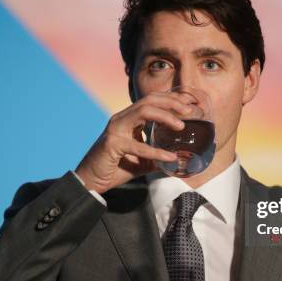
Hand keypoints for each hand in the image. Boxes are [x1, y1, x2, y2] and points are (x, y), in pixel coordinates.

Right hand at [75, 92, 192, 193]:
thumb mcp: (142, 161)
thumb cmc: (116, 168)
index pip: (152, 100)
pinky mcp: (112, 144)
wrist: (91, 181)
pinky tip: (169, 157)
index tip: (189, 104)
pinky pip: (138, 145)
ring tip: (181, 125)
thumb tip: (178, 160)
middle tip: (189, 110)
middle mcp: (121, 118)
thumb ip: (157, 156)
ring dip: (165, 116)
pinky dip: (156, 151)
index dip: (171, 99)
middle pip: (149, 100)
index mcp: (129, 118)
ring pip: (144, 111)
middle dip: (171, 102)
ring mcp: (116, 128)